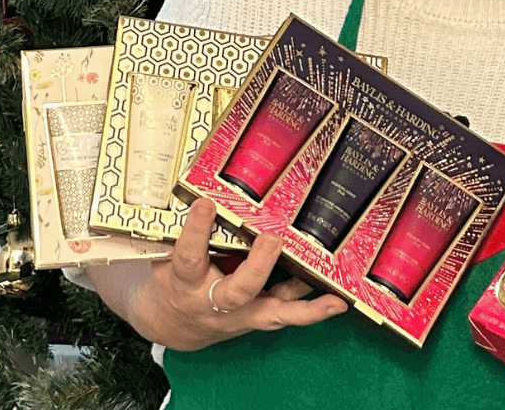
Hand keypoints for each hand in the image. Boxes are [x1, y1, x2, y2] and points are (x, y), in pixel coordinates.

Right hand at [89, 198, 345, 351]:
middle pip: (237, 291)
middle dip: (257, 268)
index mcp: (185, 280)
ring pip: (272, 312)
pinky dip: (313, 309)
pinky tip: (339, 302)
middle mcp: (213, 302)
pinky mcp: (257, 318)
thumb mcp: (165, 252)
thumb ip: (182, 226)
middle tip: (272, 239)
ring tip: (332, 298)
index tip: (206, 202)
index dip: (197, 231)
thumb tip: (197, 180)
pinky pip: (287, 314)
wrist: (173, 324)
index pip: (189, 256)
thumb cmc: (172, 276)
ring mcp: (239, 315)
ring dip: (303, 306)